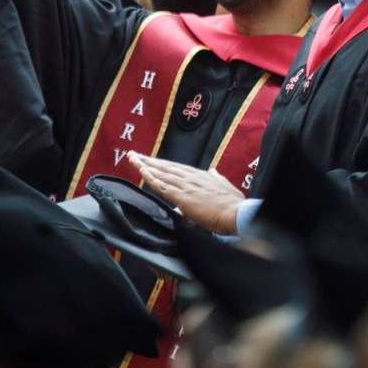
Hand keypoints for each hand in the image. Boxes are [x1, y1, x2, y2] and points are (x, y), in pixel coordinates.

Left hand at [129, 153, 244, 234]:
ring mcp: (185, 186)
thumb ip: (217, 177)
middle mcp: (190, 177)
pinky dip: (150, 177)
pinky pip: (161, 186)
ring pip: (160, 174)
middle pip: (164, 167)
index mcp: (200, 175)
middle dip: (147, 160)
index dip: (161, 164)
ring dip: (144, 165)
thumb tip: (213, 171)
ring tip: (131, 158)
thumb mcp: (225, 186)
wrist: (235, 213)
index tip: (149, 159)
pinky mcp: (182, 197)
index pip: (175, 167)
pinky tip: (141, 171)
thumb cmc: (232, 204)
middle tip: (133, 154)